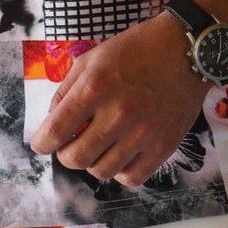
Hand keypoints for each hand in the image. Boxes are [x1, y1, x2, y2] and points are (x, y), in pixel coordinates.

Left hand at [29, 12, 210, 187]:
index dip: (42, 143)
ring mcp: (143, 133)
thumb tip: (53, 122)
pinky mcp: (164, 146)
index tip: (41, 144)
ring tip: (98, 145)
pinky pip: (132, 177)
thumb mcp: (92, 58)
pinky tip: (120, 153)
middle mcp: (118, 114)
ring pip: (102, 172)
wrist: (185, 49)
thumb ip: (67, 90)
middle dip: (65, 154)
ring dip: (93, 162)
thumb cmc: (136, 49)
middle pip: (75, 158)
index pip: (56, 131)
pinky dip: (120, 170)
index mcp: (95, 87)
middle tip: (70, 144)